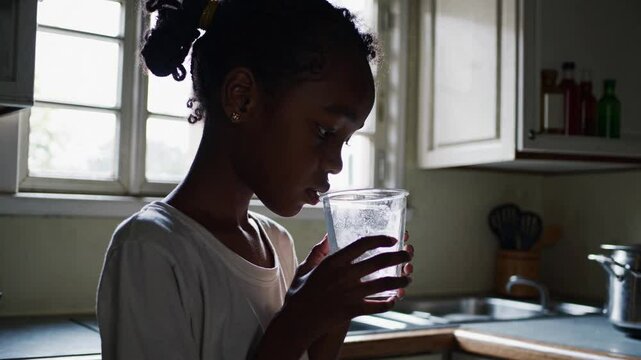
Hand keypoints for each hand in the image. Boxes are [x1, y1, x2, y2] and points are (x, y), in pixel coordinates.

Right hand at [282, 235, 411, 342]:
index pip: (362, 244)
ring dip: (400, 280)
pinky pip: (377, 306)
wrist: (297, 321)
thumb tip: (327, 235)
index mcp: (333, 262)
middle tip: (408, 255)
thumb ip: (318, 251)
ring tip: (407, 278)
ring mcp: (350, 293)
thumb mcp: (306, 268)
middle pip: (379, 261)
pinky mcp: (353, 310)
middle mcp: (344, 275)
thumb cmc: (300, 294)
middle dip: (398, 256)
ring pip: (383, 283)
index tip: (391, 239)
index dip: (380, 240)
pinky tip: (394, 299)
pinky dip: (388, 302)